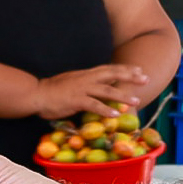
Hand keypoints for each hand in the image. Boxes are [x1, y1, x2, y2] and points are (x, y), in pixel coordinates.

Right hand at [33, 65, 148, 119]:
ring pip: (107, 90)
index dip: (124, 69)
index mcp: (86, 74)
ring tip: (136, 101)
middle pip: (112, 74)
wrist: (36, 94)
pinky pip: (94, 105)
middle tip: (145, 79)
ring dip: (122, 96)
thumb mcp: (73, 83)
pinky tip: (115, 115)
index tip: (139, 70)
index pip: (109, 69)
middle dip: (130, 76)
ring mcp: (81, 89)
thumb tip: (98, 89)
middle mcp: (86, 79)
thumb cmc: (53, 91)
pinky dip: (106, 109)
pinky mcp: (76, 100)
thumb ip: (86, 84)